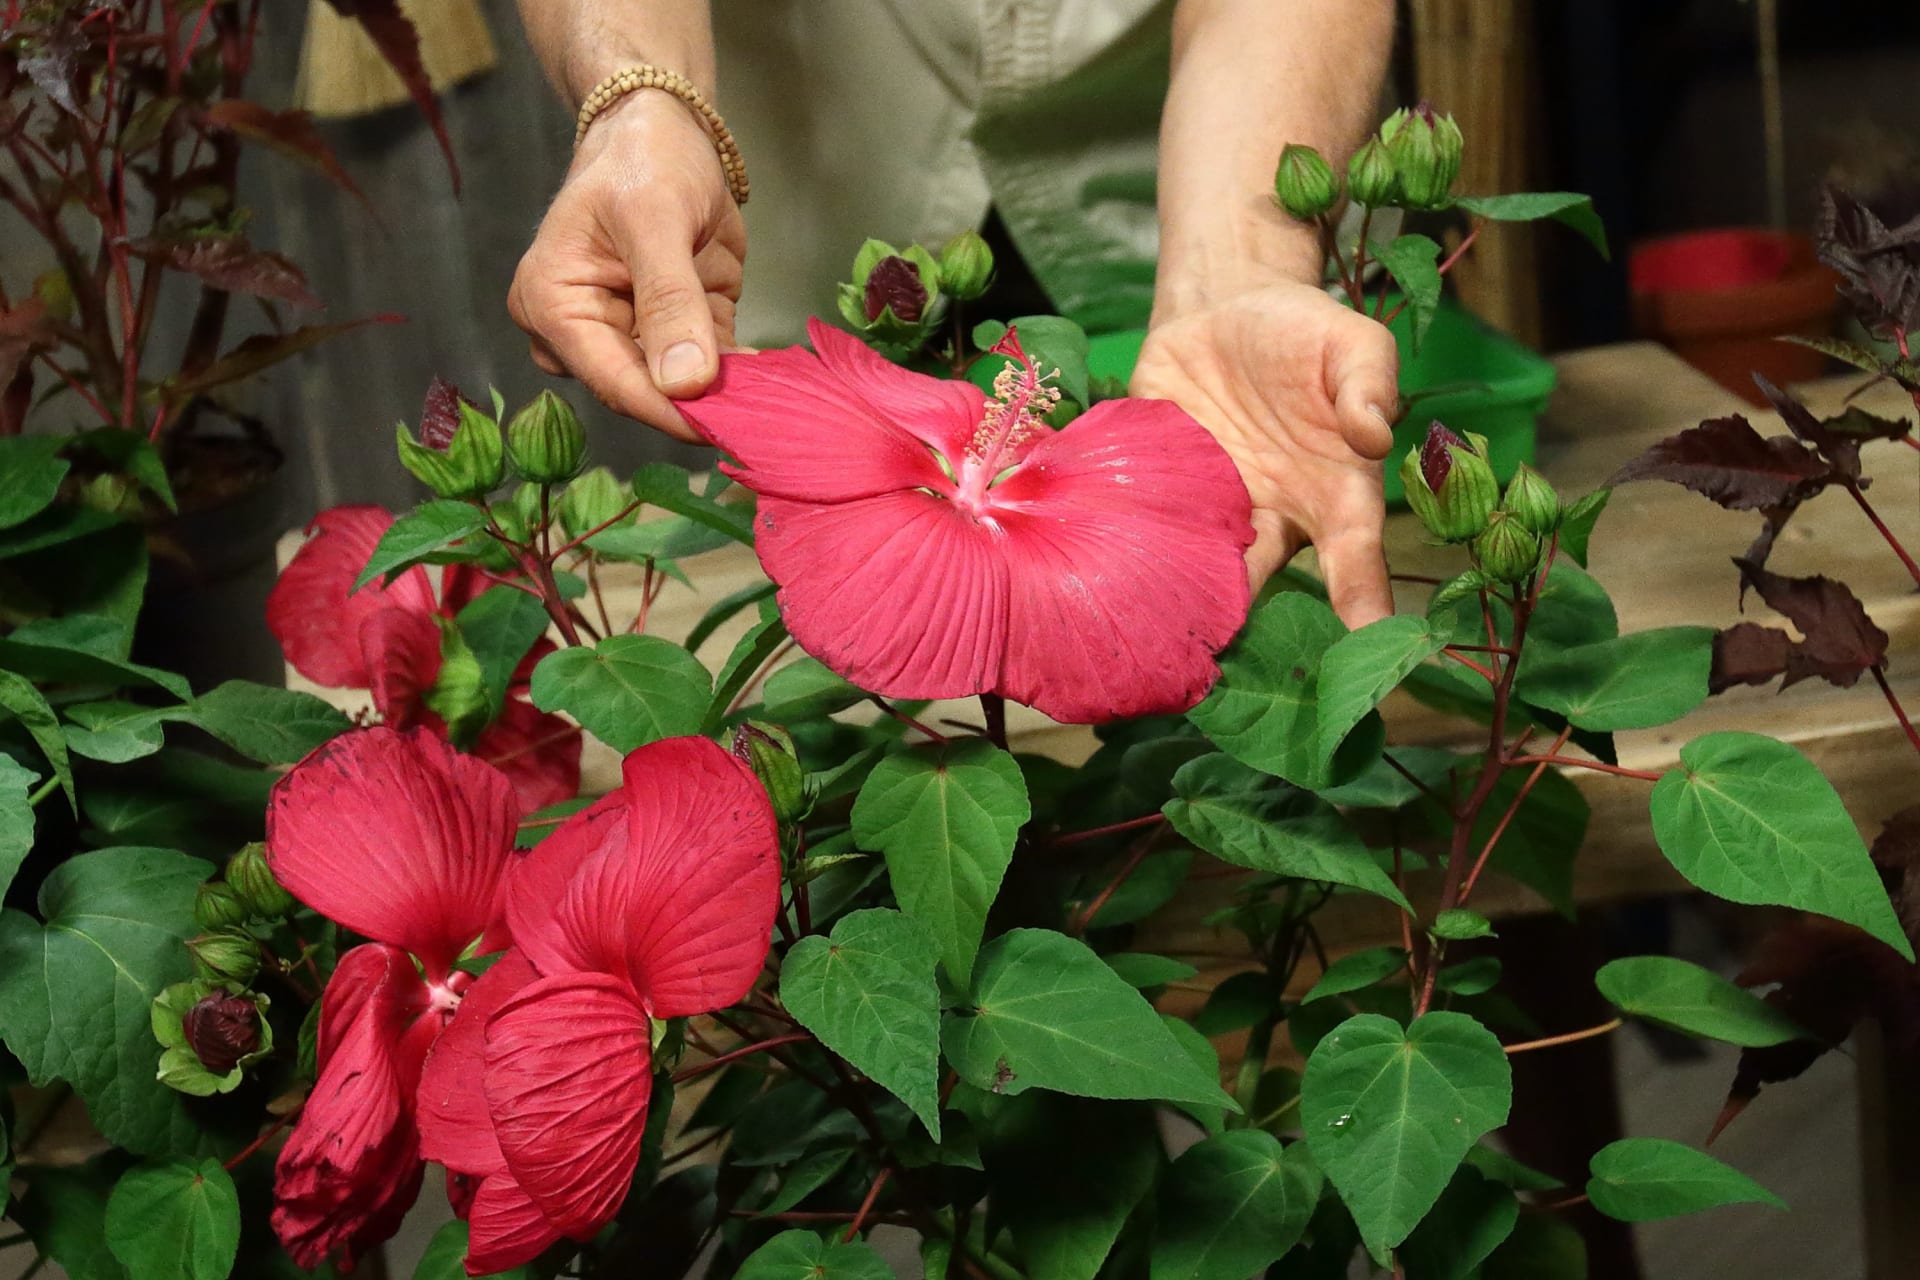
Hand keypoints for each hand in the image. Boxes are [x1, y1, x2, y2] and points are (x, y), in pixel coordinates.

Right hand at [508, 92, 746, 441]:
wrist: (664, 131)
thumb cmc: (642, 161)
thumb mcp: (655, 219)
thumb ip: (668, 301)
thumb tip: (683, 382)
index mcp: (554, 305)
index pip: (613, 379)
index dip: (668, 411)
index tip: (722, 431)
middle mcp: (583, 331)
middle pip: (643, 391)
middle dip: (701, 407)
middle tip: (763, 422)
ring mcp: (629, 335)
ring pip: (677, 388)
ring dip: (726, 397)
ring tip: (776, 404)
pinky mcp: (676, 334)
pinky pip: (707, 368)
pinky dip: (739, 377)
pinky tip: (773, 380)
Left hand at [1131, 281, 1399, 626]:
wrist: (1226, 310)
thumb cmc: (1305, 335)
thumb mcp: (1351, 345)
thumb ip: (1368, 385)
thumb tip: (1374, 432)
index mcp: (1332, 496)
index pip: (1353, 559)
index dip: (1360, 600)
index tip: (1365, 641)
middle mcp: (1269, 517)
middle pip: (1257, 580)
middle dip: (1239, 615)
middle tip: (1218, 651)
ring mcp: (1207, 509)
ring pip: (1192, 564)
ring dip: (1173, 590)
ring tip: (1153, 621)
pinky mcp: (1153, 487)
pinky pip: (1137, 520)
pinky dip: (1122, 539)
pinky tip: (1097, 562)